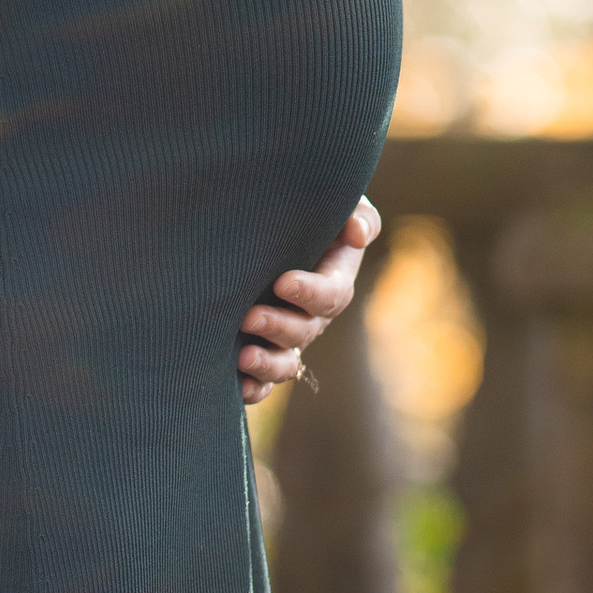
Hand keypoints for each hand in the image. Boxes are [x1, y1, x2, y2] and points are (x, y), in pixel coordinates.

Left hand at [236, 197, 380, 406]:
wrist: (271, 229)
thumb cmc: (308, 211)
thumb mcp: (339, 204)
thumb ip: (356, 214)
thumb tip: (356, 234)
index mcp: (334, 280)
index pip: (330, 294)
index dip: (310, 293)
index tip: (281, 281)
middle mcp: (314, 315)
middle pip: (305, 332)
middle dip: (278, 327)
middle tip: (248, 316)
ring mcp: (289, 337)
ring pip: (287, 363)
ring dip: (267, 365)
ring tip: (242, 357)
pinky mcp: (264, 350)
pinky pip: (265, 381)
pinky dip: (254, 387)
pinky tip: (236, 386)